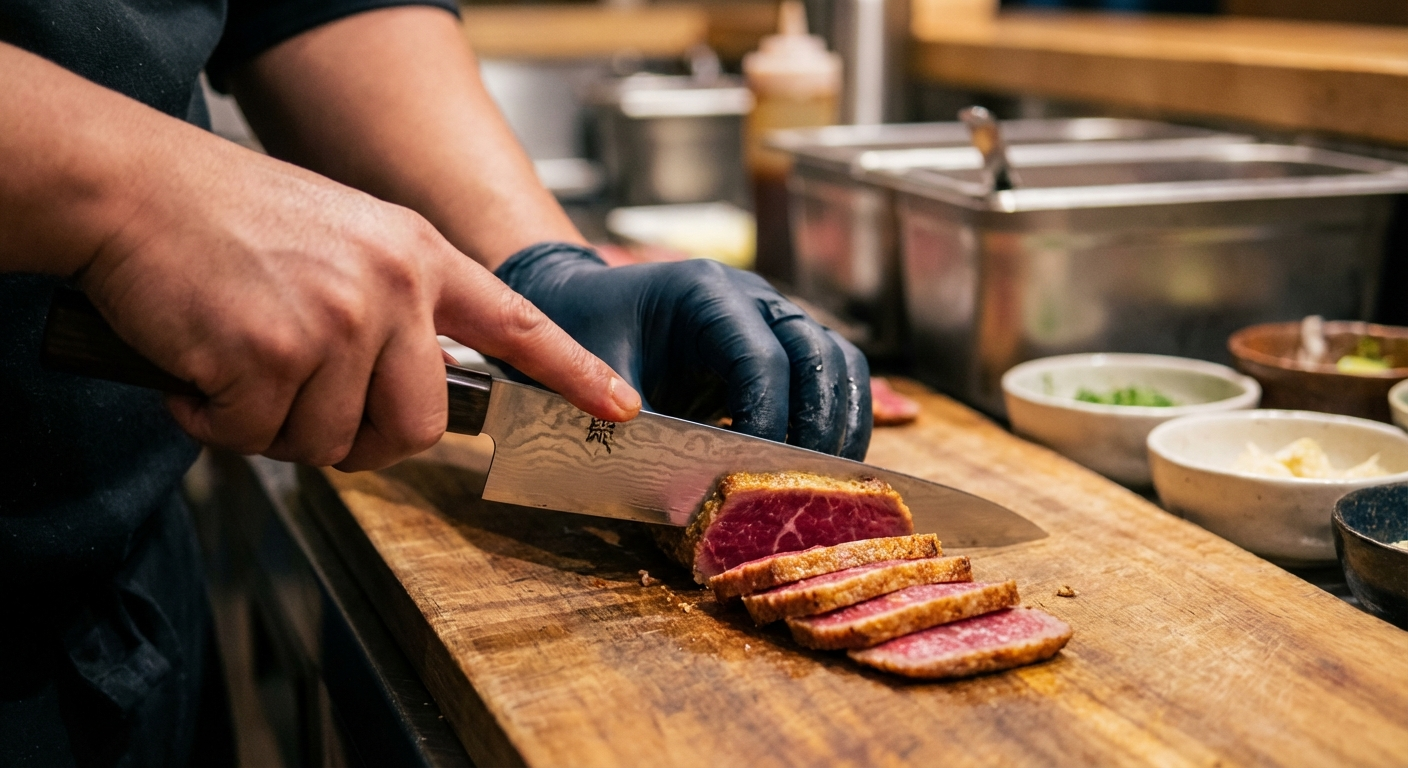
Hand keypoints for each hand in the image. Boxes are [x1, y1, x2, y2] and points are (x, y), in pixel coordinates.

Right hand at [76, 138, 638, 470]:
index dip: (574, 373)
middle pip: (415, 427)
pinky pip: (254, 438)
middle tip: (301, 408)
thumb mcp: (345, 237)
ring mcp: (336, 319)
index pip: (516, 323)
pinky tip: (197, 367)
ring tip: (237, 362)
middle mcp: (392, 286)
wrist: (131, 188)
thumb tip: (408, 390)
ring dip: (272, 426)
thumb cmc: (229, 218)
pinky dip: (214, 420)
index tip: (620, 407)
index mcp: (417, 255)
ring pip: (327, 442)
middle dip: (358, 440)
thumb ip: (393, 306)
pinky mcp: (271, 353)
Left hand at [495, 244, 871, 459]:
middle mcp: (752, 297)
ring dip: (841, 421)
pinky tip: (821, 465)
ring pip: (838, 361)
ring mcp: (773, 318)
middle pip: (819, 353)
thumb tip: (687, 480)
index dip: (768, 417)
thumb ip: (633, 418)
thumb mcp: (592, 369)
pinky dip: (835, 418)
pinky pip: (829, 376)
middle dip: (820, 422)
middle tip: (807, 482)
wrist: (580, 302)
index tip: (756, 469)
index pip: (762, 356)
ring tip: (826, 479)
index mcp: (706, 292)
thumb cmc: (583, 328)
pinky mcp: (780, 346)